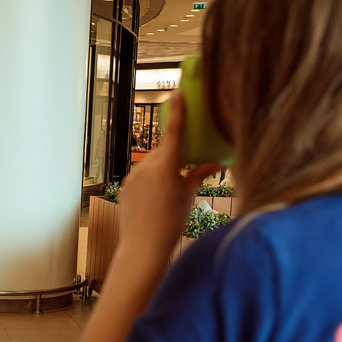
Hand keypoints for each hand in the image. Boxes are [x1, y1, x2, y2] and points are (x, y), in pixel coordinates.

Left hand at [117, 94, 219, 260]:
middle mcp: (147, 167)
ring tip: (168, 195)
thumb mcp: (188, 196)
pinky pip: (141, 175)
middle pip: (164, 151)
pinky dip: (150, 181)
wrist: (143, 247)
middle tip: (184, 171)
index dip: (177, 113)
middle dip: (174, 156)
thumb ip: (199, 174)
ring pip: (152, 164)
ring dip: (162, 170)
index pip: (174, 134)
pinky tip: (155, 200)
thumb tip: (217, 162)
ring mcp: (133, 176)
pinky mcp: (125, 185)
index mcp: (166, 168)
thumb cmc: (172, 223)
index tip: (176, 94)